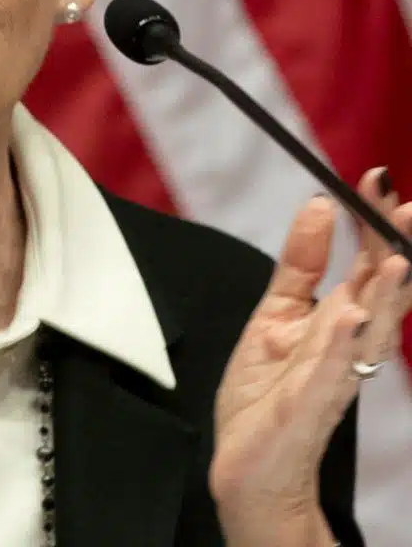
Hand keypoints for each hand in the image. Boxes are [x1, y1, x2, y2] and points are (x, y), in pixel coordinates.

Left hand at [210, 168, 411, 528]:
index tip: (377, 179)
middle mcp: (346, 347)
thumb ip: (300, 263)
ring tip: (395, 259)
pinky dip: (340, 345)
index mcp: (339, 321)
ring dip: (383, 297)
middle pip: (379, 294)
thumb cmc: (267, 393)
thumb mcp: (276, 312)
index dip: (375, 225)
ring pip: (366, 332)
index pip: (368, 266)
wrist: (249, 466)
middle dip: (396, 253)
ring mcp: (331, 378)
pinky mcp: (308, 407)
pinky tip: (347, 316)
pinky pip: (329, 374)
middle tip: (406, 209)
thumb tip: (319, 205)